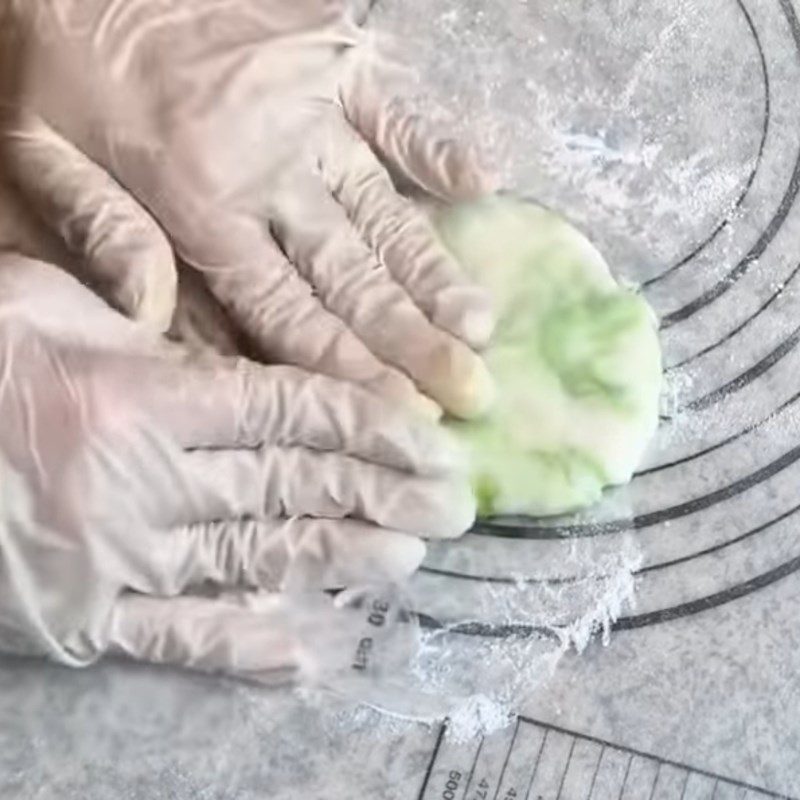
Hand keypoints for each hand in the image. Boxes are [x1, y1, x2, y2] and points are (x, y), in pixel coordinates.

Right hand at [0, 253, 473, 676]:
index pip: (284, 408)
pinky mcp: (85, 619)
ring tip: (411, 556)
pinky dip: (248, 645)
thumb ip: (141, 324)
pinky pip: (181, 636)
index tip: (427, 436)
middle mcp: (144, 483)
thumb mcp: (44, 303)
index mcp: (140, 397)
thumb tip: (218, 343)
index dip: (364, 423)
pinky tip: (310, 649)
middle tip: (454, 503)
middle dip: (380, 491)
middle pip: (291, 484)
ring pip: (257, 557)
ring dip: (341, 557)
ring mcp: (119, 559)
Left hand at [1, 0, 495, 419]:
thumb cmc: (62, 62)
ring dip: (434, 272)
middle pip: (350, 277)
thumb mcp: (38, 151)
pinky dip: (440, 144)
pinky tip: (485, 181)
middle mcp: (269, 168)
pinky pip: (399, 109)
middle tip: (469, 389)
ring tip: (481, 327)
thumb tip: (154, 317)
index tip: (403, 411)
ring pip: (384, 213)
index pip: (286, 310)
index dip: (349, 367)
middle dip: (412, 341)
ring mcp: (313, 112)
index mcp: (199, 200)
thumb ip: (103, 233)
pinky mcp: (338, 59)